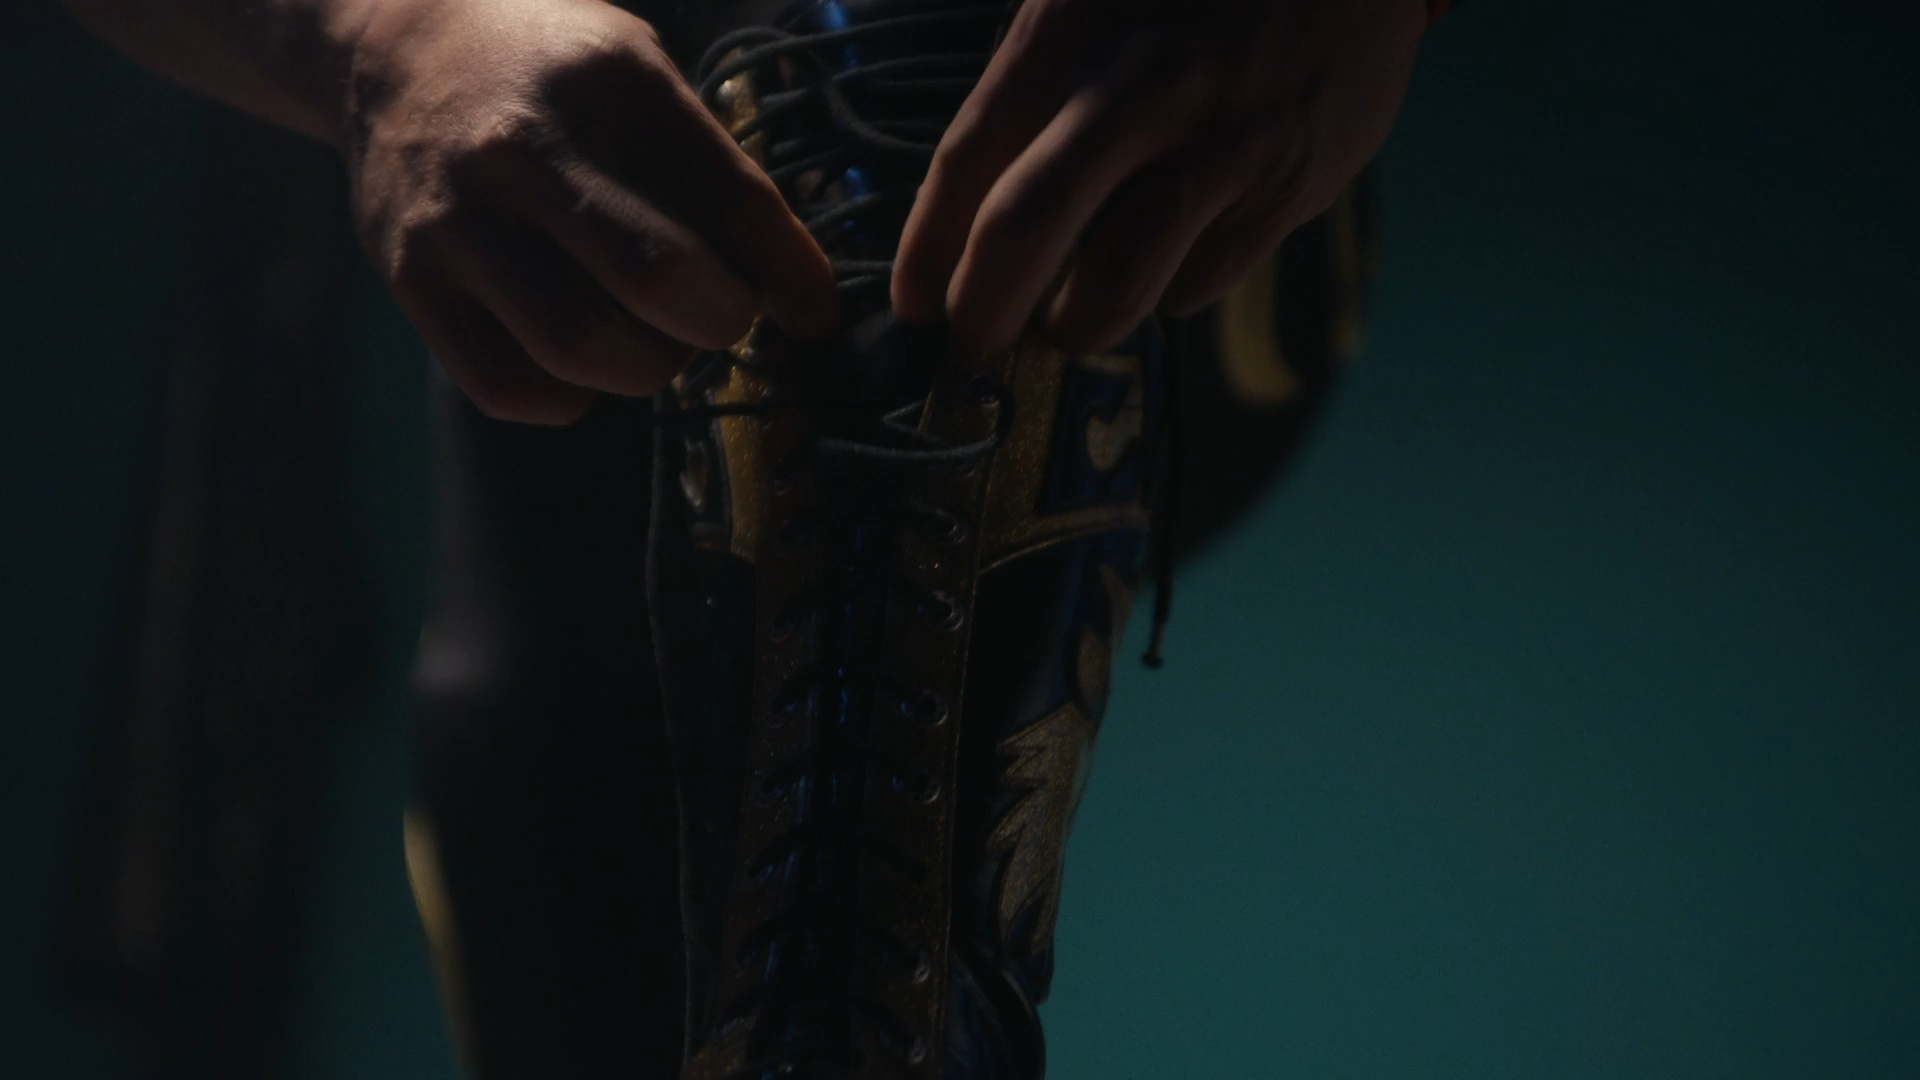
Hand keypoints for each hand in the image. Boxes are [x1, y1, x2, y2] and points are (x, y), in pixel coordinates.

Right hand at [345, 0, 838, 422]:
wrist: (392, 45)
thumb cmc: (552, 73)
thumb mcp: (643, 78)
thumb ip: (717, 178)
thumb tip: (806, 308)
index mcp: (609, 82)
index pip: (731, 199)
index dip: (789, 274)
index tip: (810, 311)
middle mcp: (523, 147)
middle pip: (658, 281)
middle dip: (717, 322)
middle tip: (715, 313)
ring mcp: (454, 217)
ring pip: (581, 348)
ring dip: (647, 368)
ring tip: (649, 337)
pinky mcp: (407, 279)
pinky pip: (509, 388)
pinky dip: (569, 398)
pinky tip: (580, 360)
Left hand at [891, 0, 1426, 353]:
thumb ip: (1033, 80)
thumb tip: (969, 210)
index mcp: (1074, 27)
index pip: (967, 157)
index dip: (927, 248)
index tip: (913, 300)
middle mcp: (1142, 86)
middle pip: (1023, 230)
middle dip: (983, 310)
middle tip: (974, 339)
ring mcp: (1222, 142)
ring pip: (1117, 285)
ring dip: (1076, 325)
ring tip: (1066, 322)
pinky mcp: (1289, 187)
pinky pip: (1200, 282)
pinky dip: (1168, 293)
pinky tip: (1166, 264)